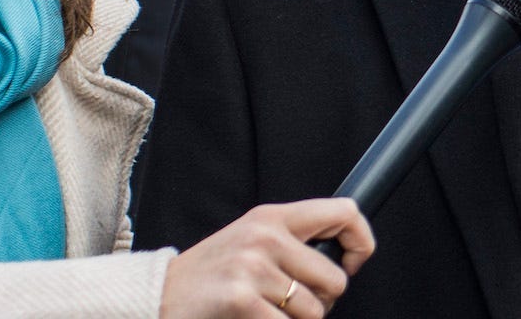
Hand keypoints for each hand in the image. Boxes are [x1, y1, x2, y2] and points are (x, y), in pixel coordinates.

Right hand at [159, 199, 374, 318]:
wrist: (159, 295)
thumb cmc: (211, 275)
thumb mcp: (251, 241)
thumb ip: (292, 242)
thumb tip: (345, 259)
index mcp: (272, 216)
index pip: (344, 212)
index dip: (361, 243)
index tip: (351, 263)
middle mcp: (265, 235)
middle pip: (335, 279)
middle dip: (321, 301)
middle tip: (291, 302)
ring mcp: (252, 266)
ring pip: (315, 311)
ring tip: (267, 312)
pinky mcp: (241, 297)